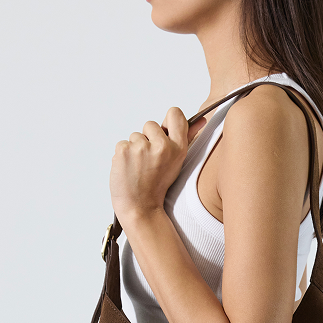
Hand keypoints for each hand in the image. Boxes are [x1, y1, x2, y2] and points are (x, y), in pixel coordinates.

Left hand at [110, 107, 205, 222]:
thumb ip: (187, 138)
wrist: (140, 208)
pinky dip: (123, 155)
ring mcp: (141, 148)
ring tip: (138, 167)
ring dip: (134, 149)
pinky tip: (128, 169)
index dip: (167, 121)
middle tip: (148, 161)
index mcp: (178, 148)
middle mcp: (162, 146)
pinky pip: (122, 144)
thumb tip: (200, 120)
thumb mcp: (177, 162)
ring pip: (135, 135)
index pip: (175, 114)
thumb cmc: (157, 186)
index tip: (163, 133)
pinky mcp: (124, 151)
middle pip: (150, 124)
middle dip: (147, 139)